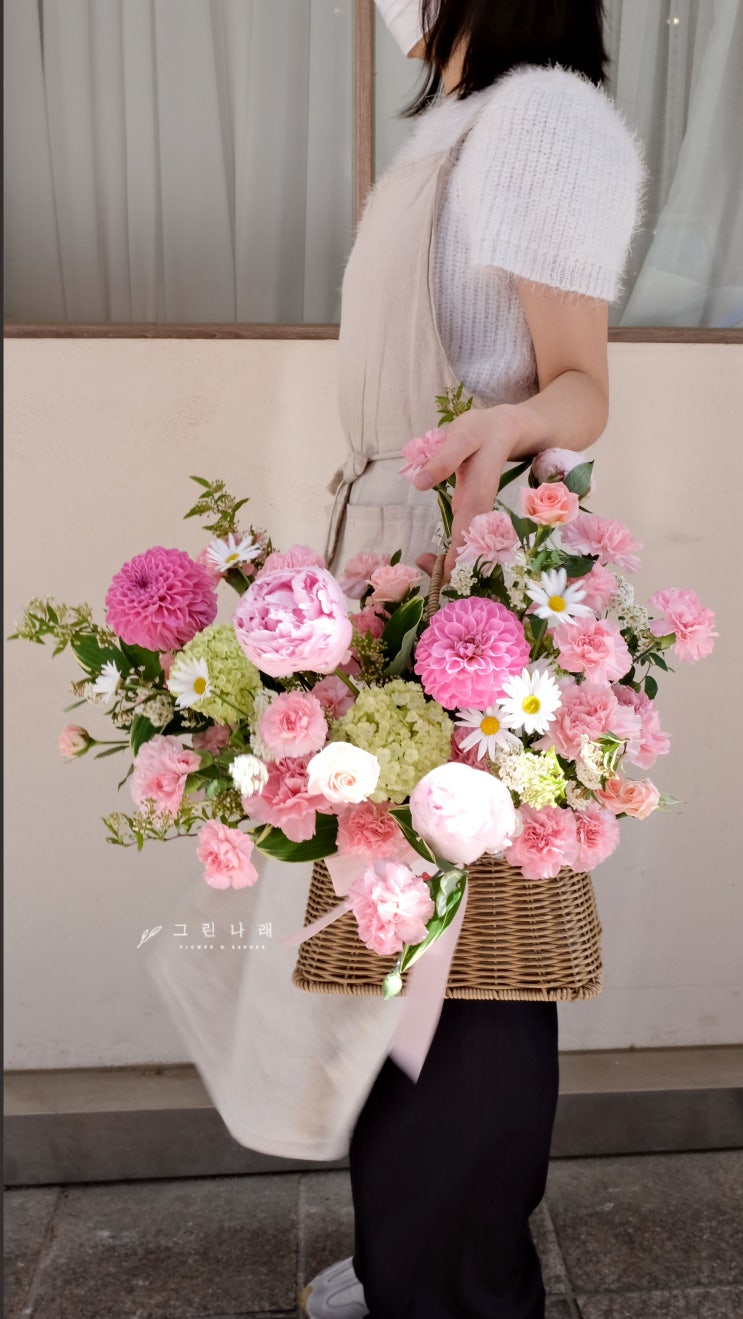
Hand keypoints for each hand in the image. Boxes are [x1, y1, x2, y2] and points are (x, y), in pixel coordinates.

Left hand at [412, 405, 520, 582]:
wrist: (506, 429)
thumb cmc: (480, 432)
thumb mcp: (462, 437)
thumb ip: (443, 459)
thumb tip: (420, 483)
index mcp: (478, 497)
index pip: (466, 538)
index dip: (456, 561)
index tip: (441, 576)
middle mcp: (481, 511)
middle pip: (469, 549)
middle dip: (450, 568)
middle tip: (425, 569)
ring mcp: (478, 513)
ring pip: (469, 547)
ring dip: (451, 562)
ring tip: (426, 564)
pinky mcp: (474, 511)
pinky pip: (466, 538)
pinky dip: (454, 552)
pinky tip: (438, 559)